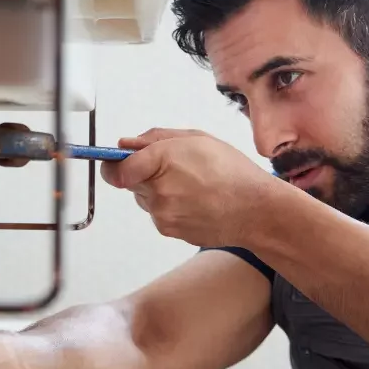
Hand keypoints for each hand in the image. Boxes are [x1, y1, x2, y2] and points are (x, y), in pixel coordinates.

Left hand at [100, 128, 277, 246]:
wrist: (255, 210)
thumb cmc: (233, 172)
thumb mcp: (197, 139)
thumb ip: (155, 138)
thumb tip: (126, 144)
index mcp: (163, 160)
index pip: (116, 169)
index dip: (113, 164)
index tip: (115, 161)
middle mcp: (158, 190)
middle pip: (129, 182)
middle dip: (143, 173)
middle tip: (174, 169)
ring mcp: (162, 214)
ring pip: (143, 198)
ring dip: (157, 191)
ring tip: (190, 186)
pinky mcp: (168, 230)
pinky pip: (157, 213)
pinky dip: (169, 206)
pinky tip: (194, 201)